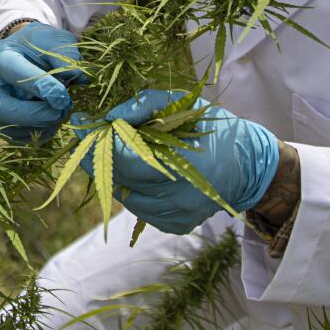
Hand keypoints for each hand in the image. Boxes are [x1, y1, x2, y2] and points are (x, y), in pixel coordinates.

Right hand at [0, 22, 84, 140]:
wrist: (27, 56)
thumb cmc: (41, 46)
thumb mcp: (54, 39)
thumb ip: (65, 54)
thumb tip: (76, 75)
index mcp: (3, 56)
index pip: (15, 72)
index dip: (41, 87)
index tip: (63, 96)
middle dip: (31, 115)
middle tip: (59, 111)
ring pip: (6, 128)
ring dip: (39, 127)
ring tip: (59, 114)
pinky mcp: (1, 122)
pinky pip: (16, 138)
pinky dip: (38, 134)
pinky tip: (52, 122)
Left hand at [80, 90, 279, 233]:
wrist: (250, 168)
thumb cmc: (215, 130)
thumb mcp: (184, 105)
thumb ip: (145, 106)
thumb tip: (110, 117)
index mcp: (178, 164)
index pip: (121, 159)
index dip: (95, 143)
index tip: (80, 125)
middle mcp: (174, 197)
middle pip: (117, 180)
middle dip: (101, 157)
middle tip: (93, 136)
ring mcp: (174, 215)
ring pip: (125, 196)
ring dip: (118, 174)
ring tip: (125, 153)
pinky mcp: (175, 225)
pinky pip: (140, 208)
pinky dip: (136, 190)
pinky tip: (146, 174)